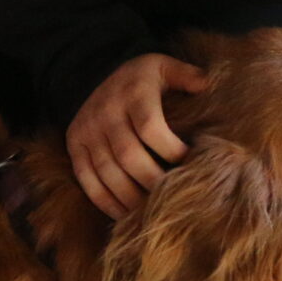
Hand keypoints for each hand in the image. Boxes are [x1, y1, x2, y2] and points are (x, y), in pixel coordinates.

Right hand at [66, 53, 212, 218]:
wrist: (92, 74)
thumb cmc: (139, 78)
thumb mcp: (162, 65)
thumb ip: (186, 74)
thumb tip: (207, 85)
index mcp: (132, 93)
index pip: (150, 126)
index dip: (171, 149)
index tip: (190, 163)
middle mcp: (105, 112)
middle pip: (128, 155)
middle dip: (153, 181)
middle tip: (173, 198)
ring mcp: (87, 131)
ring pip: (107, 172)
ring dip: (131, 197)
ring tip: (152, 213)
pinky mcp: (74, 147)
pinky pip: (87, 180)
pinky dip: (105, 201)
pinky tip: (125, 215)